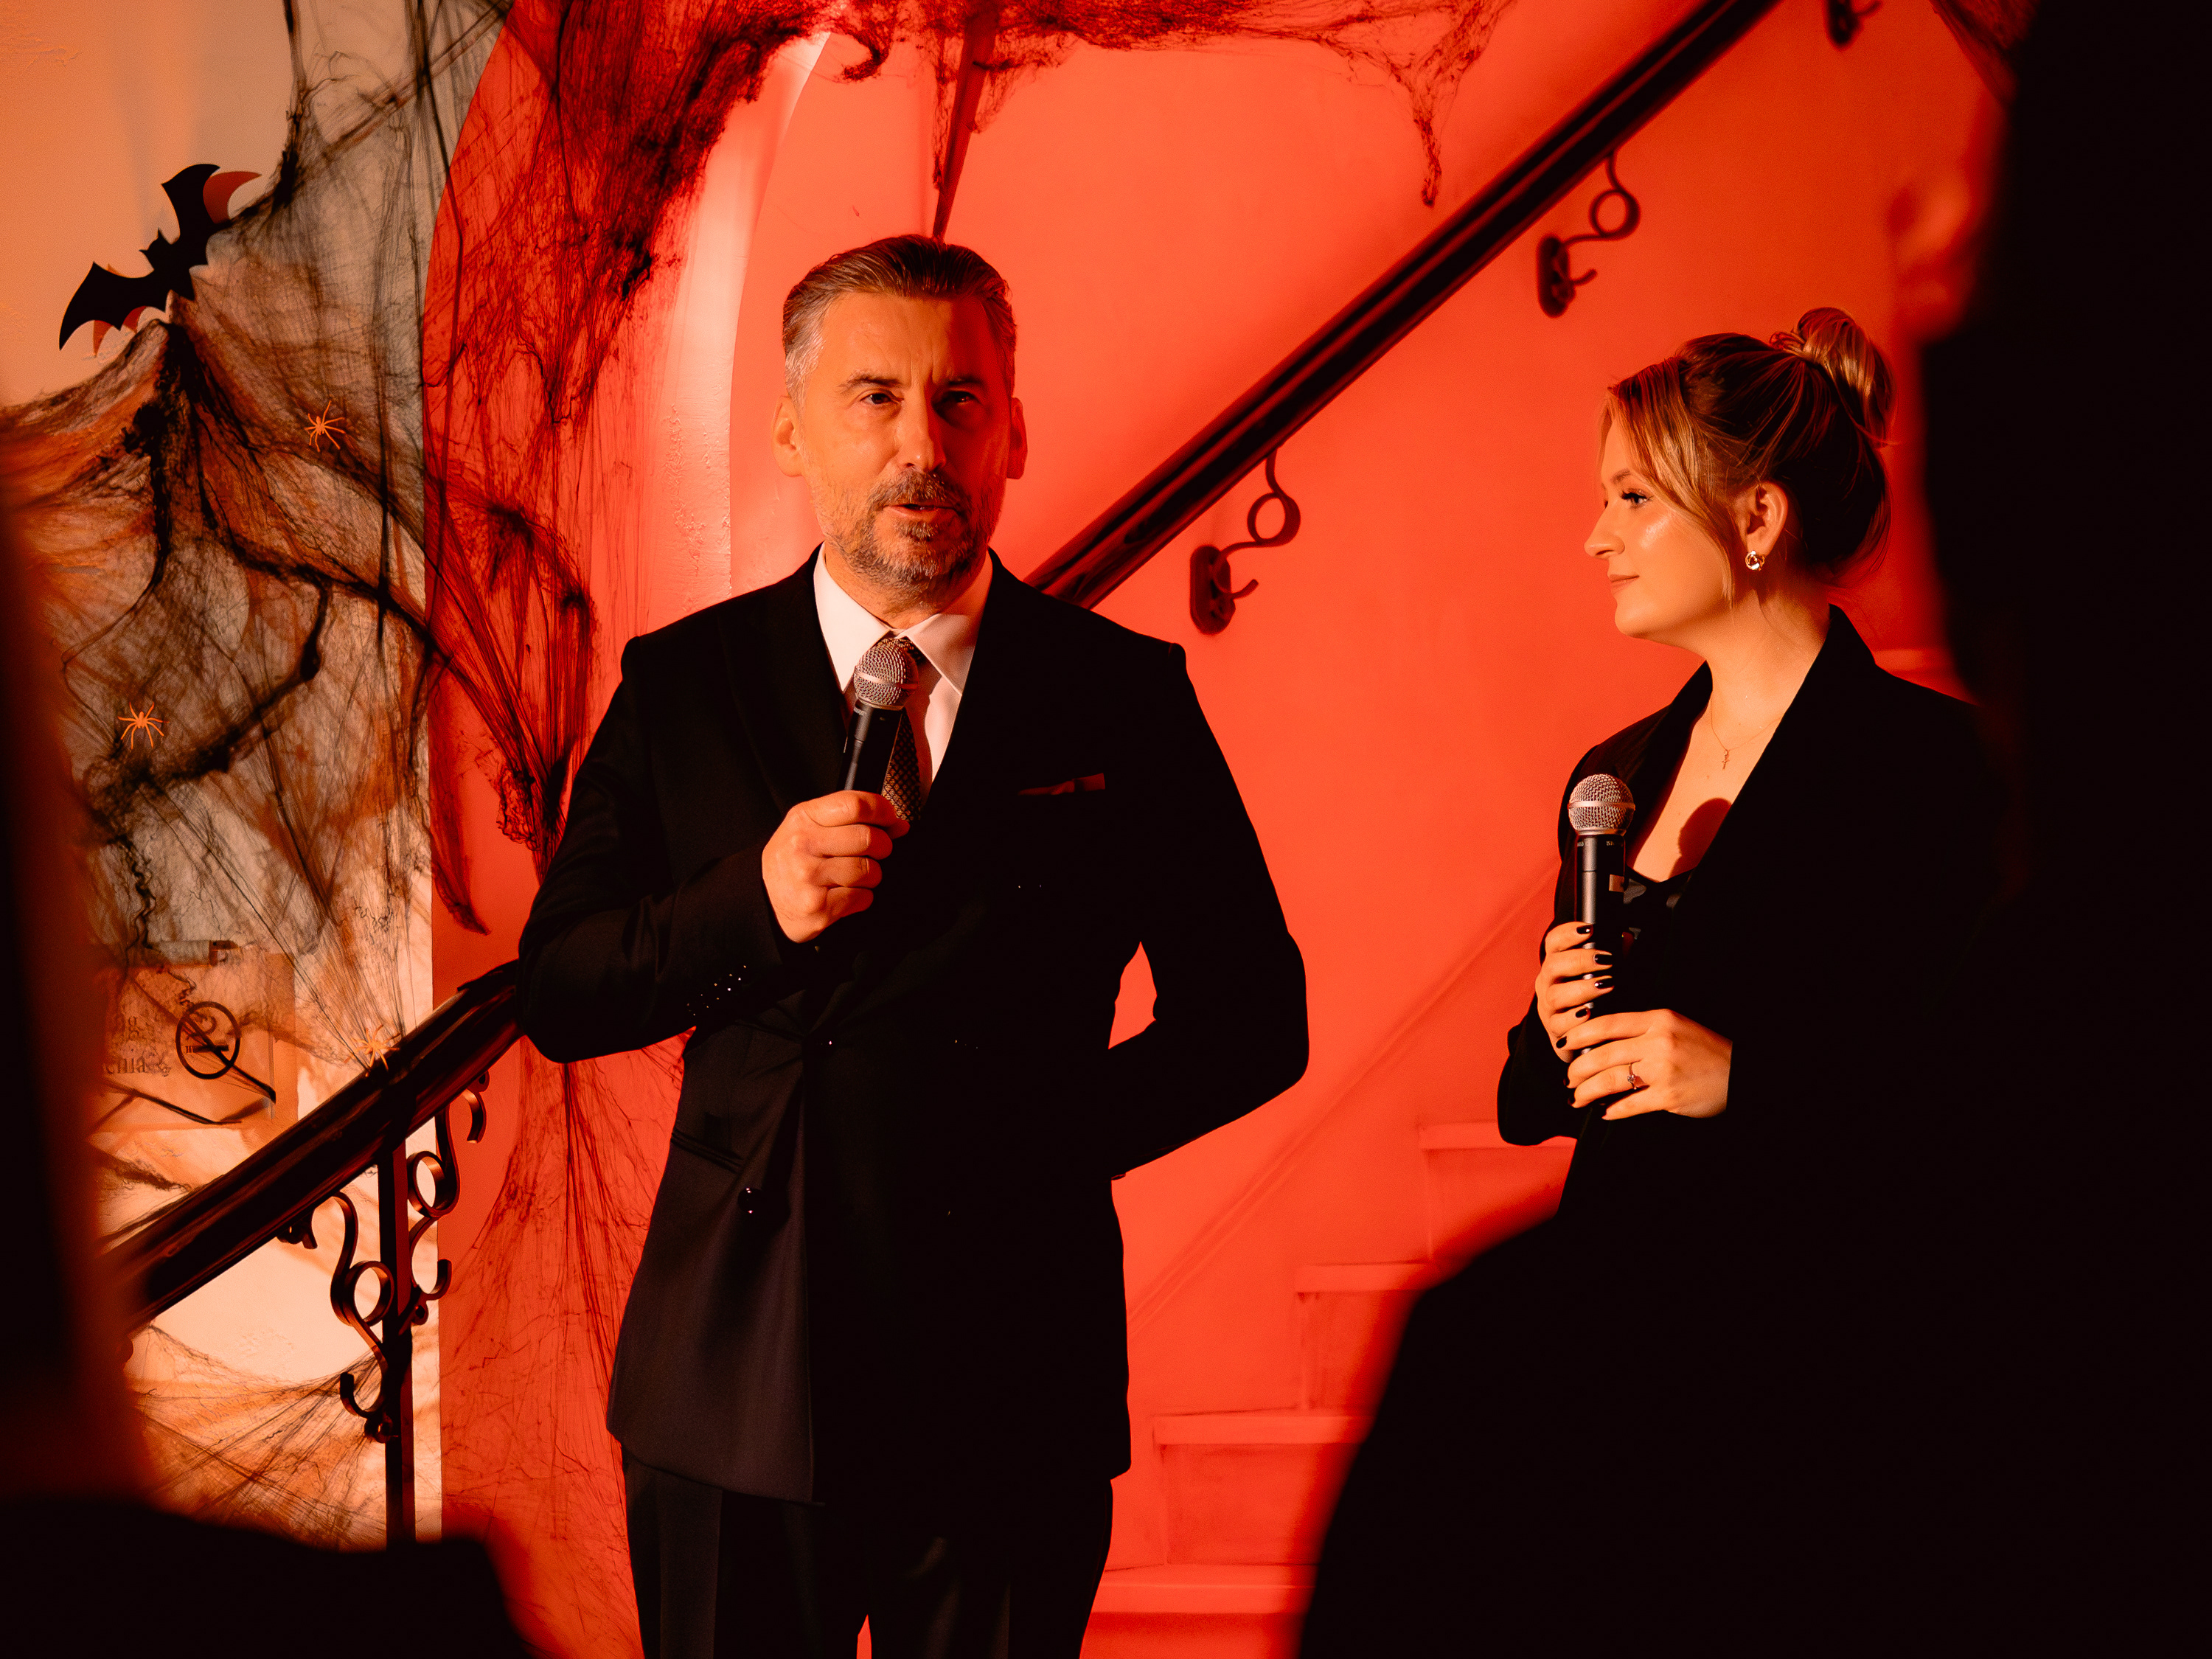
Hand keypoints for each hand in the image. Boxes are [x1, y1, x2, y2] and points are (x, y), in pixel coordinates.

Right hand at [761, 791, 907, 942]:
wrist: (763, 900)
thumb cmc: (793, 861)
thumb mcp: (811, 828)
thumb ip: (851, 820)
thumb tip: (899, 824)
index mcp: (802, 819)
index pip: (854, 805)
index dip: (881, 809)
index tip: (890, 817)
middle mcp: (802, 846)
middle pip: (867, 838)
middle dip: (882, 846)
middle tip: (875, 851)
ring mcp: (808, 878)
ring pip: (868, 870)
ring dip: (871, 875)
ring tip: (855, 876)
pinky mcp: (818, 907)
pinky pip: (862, 897)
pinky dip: (862, 898)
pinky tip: (845, 894)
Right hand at [1533, 921, 1619, 1052]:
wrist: (1591, 1039)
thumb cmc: (1601, 1001)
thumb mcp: (1608, 976)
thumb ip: (1616, 957)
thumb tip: (1627, 938)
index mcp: (1558, 965)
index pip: (1554, 942)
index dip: (1568, 932)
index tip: (1590, 929)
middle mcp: (1548, 983)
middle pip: (1553, 965)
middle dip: (1580, 960)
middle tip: (1607, 961)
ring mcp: (1548, 1008)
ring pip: (1555, 995)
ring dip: (1582, 988)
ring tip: (1606, 986)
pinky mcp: (1554, 1031)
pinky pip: (1559, 1024)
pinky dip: (1574, 1018)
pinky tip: (1590, 1012)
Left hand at [1562, 1007, 1731, 1119]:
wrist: (1741, 1073)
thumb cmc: (1705, 1051)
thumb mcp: (1675, 1027)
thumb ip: (1642, 1030)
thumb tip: (1600, 1043)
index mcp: (1658, 1019)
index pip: (1606, 1023)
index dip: (1578, 1034)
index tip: (1563, 1044)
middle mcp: (1658, 1041)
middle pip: (1602, 1054)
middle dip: (1577, 1070)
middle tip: (1568, 1080)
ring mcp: (1663, 1069)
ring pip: (1609, 1080)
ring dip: (1587, 1092)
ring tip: (1577, 1098)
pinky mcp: (1668, 1095)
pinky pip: (1629, 1104)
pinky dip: (1613, 1110)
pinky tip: (1605, 1112)